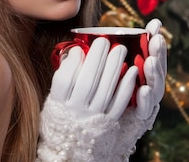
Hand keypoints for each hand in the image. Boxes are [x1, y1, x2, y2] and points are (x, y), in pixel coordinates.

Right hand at [37, 37, 137, 161]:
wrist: (71, 147)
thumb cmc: (63, 115)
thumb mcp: (56, 97)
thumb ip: (64, 75)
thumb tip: (76, 51)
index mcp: (59, 103)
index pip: (65, 80)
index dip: (73, 62)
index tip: (80, 47)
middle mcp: (76, 111)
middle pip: (88, 82)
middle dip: (97, 59)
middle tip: (105, 41)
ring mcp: (93, 118)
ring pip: (105, 90)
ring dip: (114, 67)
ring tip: (120, 49)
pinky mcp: (109, 123)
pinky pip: (119, 103)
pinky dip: (126, 86)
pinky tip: (132, 70)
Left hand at [112, 18, 167, 160]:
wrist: (98, 133)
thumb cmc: (101, 100)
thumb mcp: (102, 77)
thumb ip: (102, 60)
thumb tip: (91, 39)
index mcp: (142, 75)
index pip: (152, 54)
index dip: (154, 39)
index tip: (154, 25)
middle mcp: (148, 88)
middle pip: (157, 69)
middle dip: (159, 53)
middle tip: (156, 39)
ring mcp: (147, 104)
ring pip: (155, 87)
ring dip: (154, 73)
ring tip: (150, 60)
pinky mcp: (141, 120)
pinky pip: (146, 109)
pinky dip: (145, 99)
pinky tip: (142, 89)